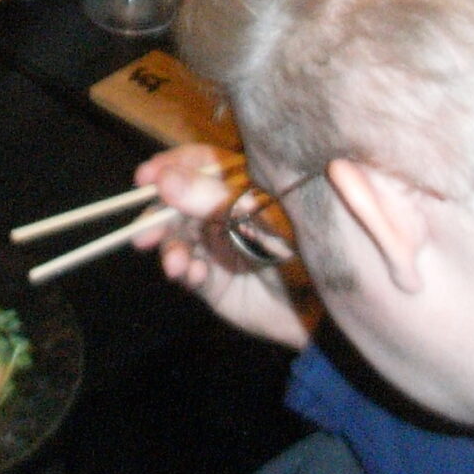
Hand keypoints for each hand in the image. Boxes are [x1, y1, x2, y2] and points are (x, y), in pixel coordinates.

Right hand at [131, 145, 311, 350]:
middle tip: (145, 233)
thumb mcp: (261, 218)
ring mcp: (216, 248)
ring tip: (176, 264)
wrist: (328, 310)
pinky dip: (184, 272)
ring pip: (177, 239)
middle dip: (158, 216)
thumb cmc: (306, 248)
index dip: (170, 167)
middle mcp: (222, 213)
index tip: (146, 177)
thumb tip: (162, 181)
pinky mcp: (214, 283)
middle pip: (177, 204)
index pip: (197, 163)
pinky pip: (188, 272)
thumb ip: (211, 200)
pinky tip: (192, 275)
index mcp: (239, 185)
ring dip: (170, 248)